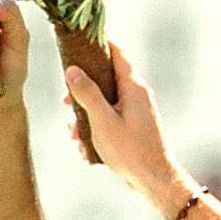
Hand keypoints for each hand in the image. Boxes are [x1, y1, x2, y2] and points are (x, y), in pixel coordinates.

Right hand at [63, 43, 189, 211]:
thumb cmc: (131, 151)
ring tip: (75, 134)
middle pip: (105, 78)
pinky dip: (95, 129)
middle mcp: (137, 95)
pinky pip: (109, 119)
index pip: (117, 53)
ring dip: (85, 116)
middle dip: (82, 90)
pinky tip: (85, 147)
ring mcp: (136, 111)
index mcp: (133, 88)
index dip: (98, 43)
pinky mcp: (133, 126)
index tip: (78, 39)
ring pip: (103, 102)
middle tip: (66, 103)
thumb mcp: (102, 121)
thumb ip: (87, 94)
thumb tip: (72, 70)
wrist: (154, 180)